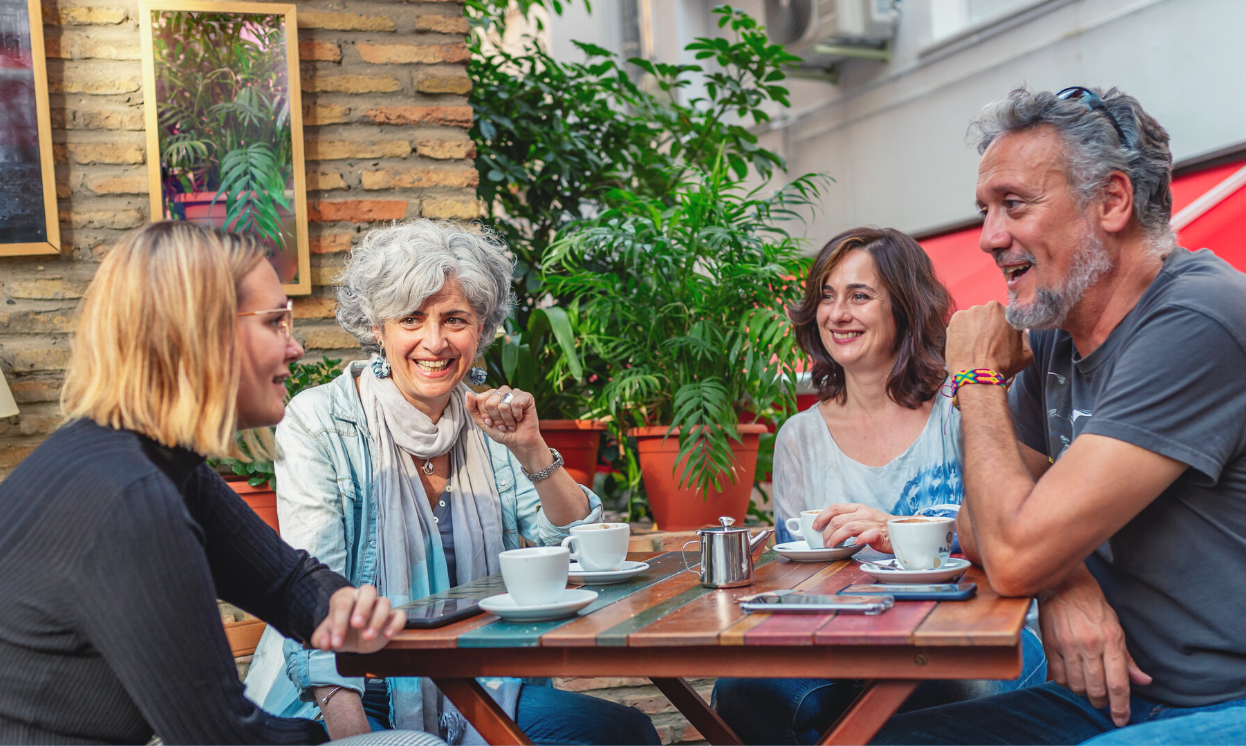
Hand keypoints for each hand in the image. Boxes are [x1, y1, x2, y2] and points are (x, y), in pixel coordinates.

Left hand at [310, 585, 404, 653]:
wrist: (353, 638)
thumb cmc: (340, 631)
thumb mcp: (326, 636)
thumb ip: (321, 639)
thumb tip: (324, 643)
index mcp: (346, 598)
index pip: (343, 604)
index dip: (339, 623)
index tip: (336, 643)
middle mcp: (364, 598)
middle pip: (368, 590)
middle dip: (363, 607)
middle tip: (356, 625)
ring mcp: (380, 607)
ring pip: (385, 602)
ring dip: (378, 619)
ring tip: (368, 637)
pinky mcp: (392, 618)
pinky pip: (400, 615)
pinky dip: (396, 624)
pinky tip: (387, 636)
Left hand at [466, 386, 541, 452]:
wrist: (518, 442)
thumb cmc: (501, 431)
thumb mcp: (482, 422)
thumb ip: (471, 408)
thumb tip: (467, 393)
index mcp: (491, 395)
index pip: (480, 399)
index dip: (485, 414)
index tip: (491, 422)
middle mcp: (503, 391)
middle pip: (490, 402)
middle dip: (496, 419)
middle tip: (503, 425)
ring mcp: (515, 392)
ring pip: (503, 405)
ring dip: (506, 420)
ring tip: (511, 424)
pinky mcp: (527, 397)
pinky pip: (516, 404)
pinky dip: (516, 416)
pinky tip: (519, 418)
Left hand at [813, 503, 894, 552]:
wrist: (900, 530)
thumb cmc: (878, 526)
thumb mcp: (862, 517)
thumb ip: (848, 518)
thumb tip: (827, 526)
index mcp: (857, 508)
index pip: (835, 508)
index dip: (821, 516)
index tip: (814, 526)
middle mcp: (863, 513)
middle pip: (838, 520)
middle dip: (827, 532)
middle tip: (825, 542)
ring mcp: (871, 523)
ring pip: (848, 527)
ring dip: (836, 538)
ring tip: (832, 545)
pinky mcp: (879, 534)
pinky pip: (867, 535)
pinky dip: (859, 540)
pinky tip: (854, 544)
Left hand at [945, 301, 1032, 378]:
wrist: (978, 375)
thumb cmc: (1003, 366)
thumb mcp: (1026, 354)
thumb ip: (1024, 336)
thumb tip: (1019, 329)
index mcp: (1009, 312)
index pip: (1004, 315)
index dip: (1001, 327)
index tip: (997, 337)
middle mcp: (990, 306)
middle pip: (987, 314)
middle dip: (986, 325)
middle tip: (984, 342)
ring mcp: (972, 311)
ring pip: (973, 317)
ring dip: (973, 327)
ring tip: (973, 345)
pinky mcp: (956, 318)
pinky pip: (959, 322)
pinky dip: (960, 331)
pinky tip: (964, 344)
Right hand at [1038, 566, 1150, 726]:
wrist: (1064, 583)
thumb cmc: (1093, 606)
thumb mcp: (1116, 628)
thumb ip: (1127, 658)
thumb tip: (1143, 681)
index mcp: (1111, 640)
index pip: (1118, 683)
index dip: (1121, 707)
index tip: (1121, 720)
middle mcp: (1090, 645)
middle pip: (1096, 689)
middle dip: (1101, 701)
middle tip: (1102, 699)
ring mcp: (1067, 645)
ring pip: (1076, 686)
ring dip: (1083, 692)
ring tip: (1086, 685)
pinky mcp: (1050, 644)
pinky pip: (1058, 676)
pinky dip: (1065, 682)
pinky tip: (1071, 675)